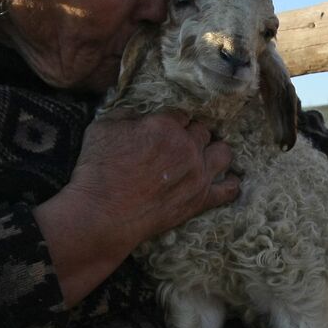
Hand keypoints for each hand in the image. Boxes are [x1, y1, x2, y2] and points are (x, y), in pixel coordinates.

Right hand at [35, 110, 239, 305]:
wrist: (103, 213)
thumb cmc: (97, 170)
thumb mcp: (102, 128)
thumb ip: (126, 115)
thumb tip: (138, 115)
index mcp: (165, 125)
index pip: (181, 114)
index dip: (173, 122)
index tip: (166, 131)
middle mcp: (187, 146)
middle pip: (203, 131)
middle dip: (193, 136)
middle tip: (181, 146)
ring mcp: (198, 174)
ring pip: (223, 153)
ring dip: (215, 152)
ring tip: (205, 158)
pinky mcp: (201, 200)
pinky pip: (230, 189)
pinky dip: (230, 184)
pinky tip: (226, 181)